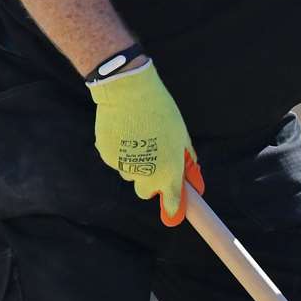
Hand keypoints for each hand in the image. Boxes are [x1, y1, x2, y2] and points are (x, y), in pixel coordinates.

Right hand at [89, 59, 202, 225]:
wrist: (130, 92)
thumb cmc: (161, 111)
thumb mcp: (181, 136)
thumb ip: (186, 161)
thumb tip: (193, 180)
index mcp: (168, 171)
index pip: (171, 202)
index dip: (172, 206)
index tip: (173, 209)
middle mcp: (146, 175)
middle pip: (145, 192)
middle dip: (149, 182)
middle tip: (152, 161)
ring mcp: (125, 167)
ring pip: (129, 173)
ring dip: (133, 163)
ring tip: (137, 136)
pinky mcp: (108, 156)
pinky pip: (115, 159)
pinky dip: (119, 150)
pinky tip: (123, 130)